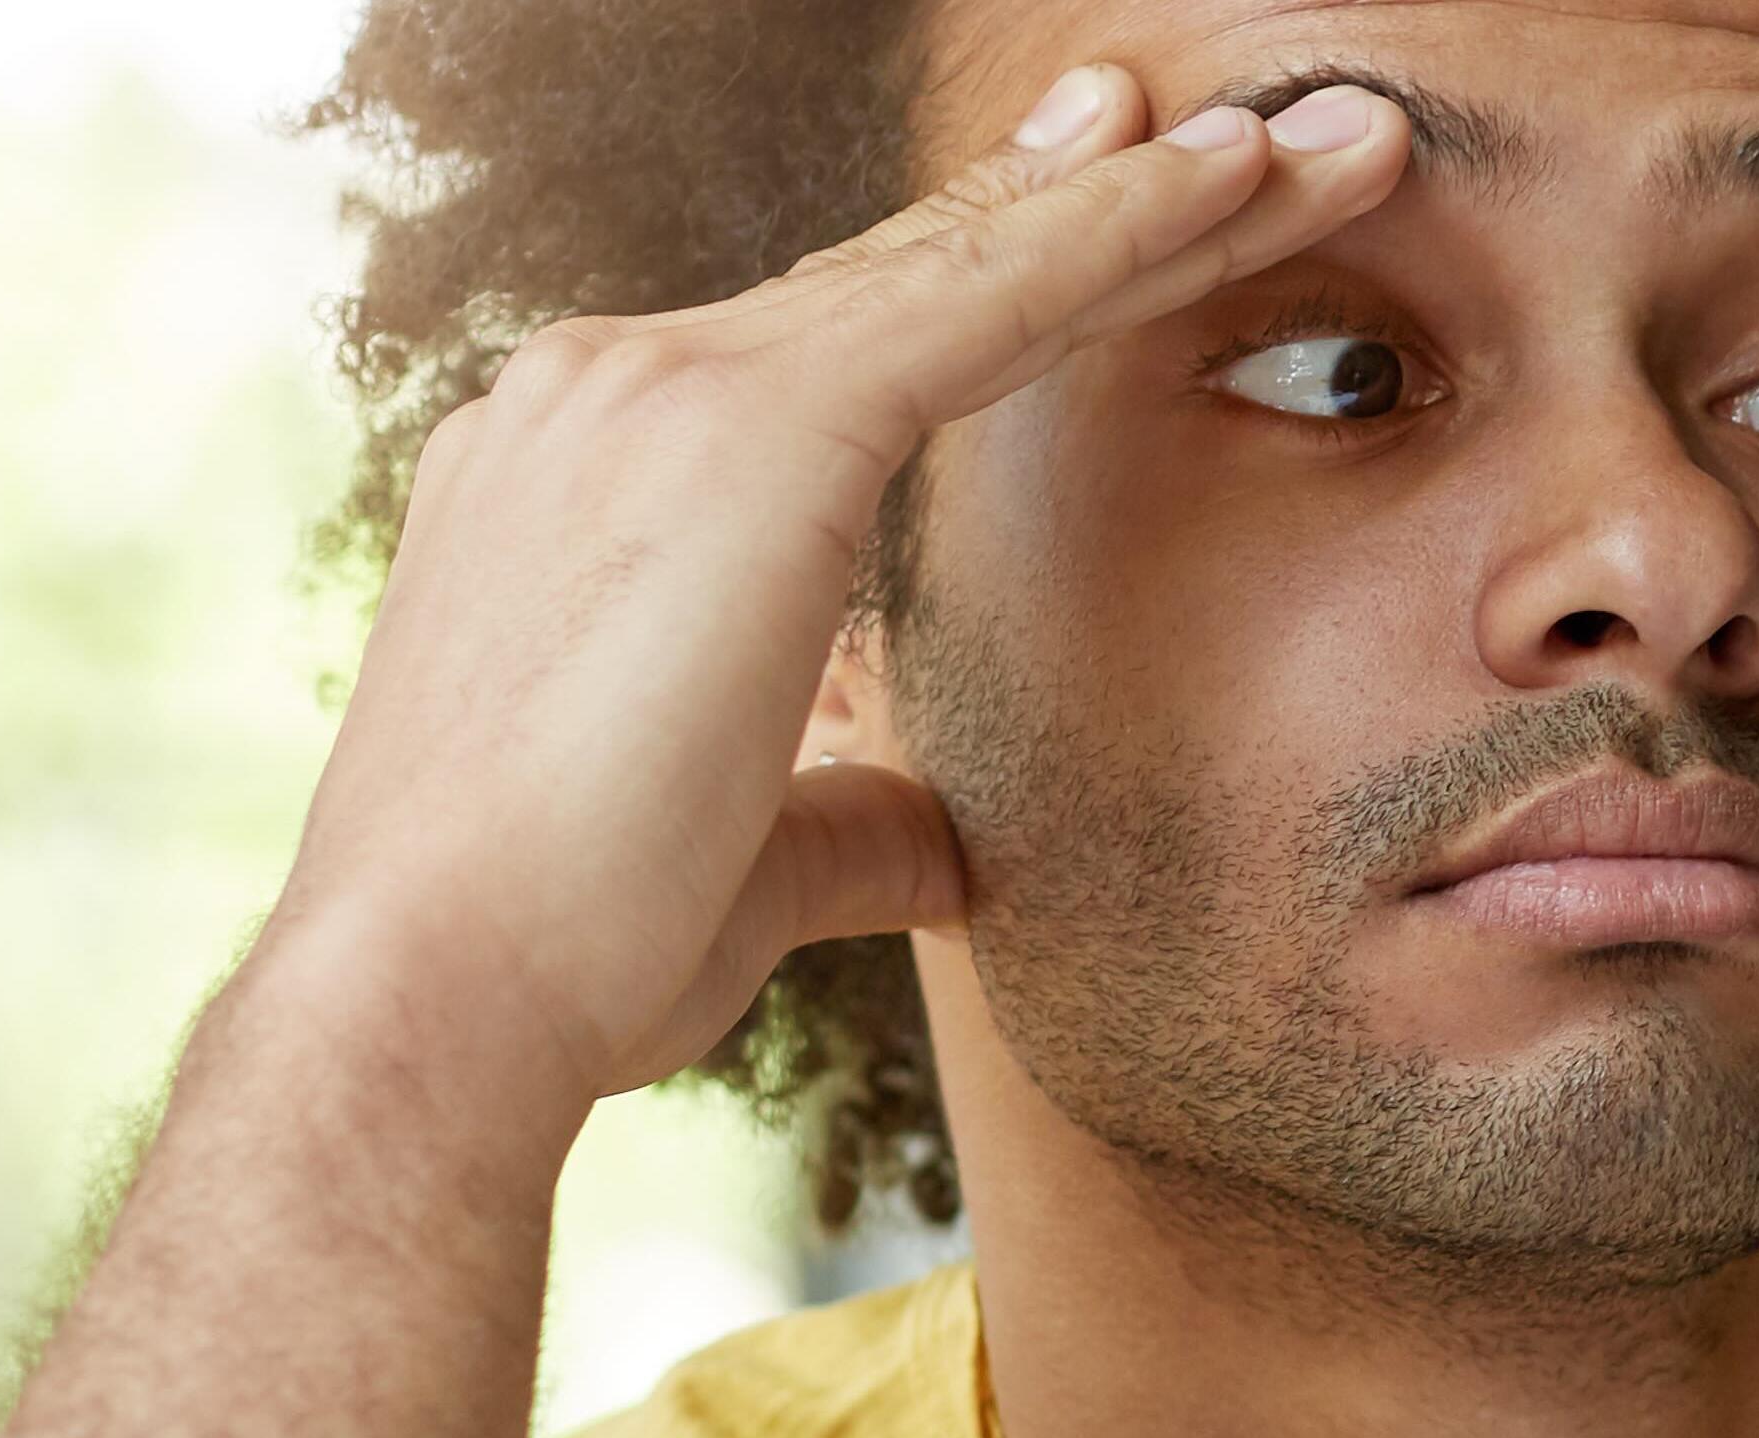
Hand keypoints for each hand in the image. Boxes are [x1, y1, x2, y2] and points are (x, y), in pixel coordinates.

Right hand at [256, 64, 1412, 1124]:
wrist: (433, 989)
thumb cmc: (565, 951)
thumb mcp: (747, 857)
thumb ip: (854, 813)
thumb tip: (943, 838)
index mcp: (593, 472)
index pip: (835, 346)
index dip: (986, 277)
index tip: (1102, 201)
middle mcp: (610, 390)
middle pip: (909, 276)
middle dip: (1094, 199)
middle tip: (1241, 127)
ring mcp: (659, 387)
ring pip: (968, 268)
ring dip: (1161, 203)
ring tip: (1325, 143)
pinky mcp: (747, 422)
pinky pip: (981, 301)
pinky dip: (1120, 235)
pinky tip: (1240, 184)